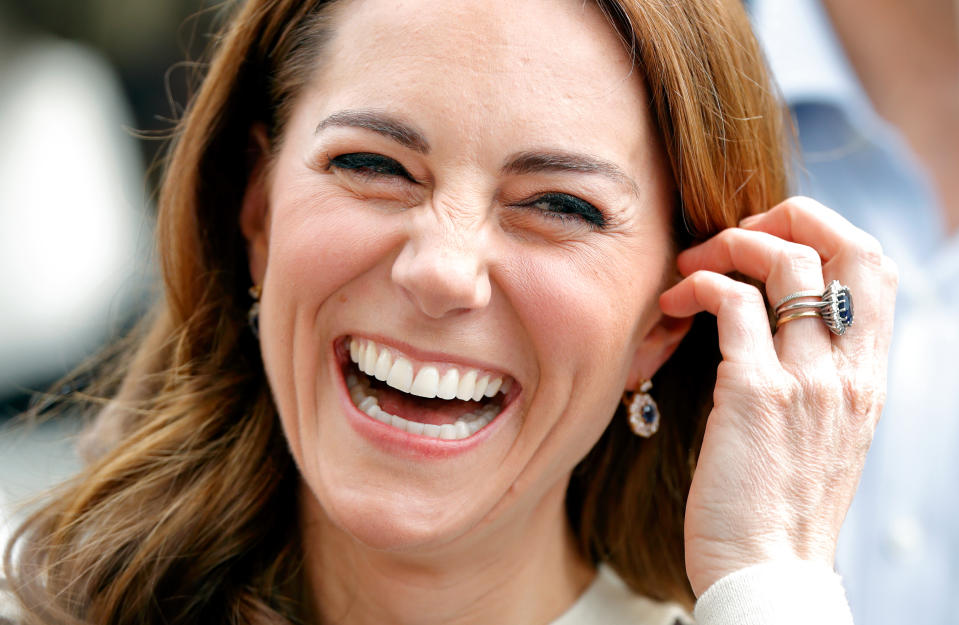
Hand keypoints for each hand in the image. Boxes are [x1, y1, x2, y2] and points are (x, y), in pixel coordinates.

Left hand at [658, 197, 897, 595]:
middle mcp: (848, 370)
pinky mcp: (754, 394)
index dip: (826, 232)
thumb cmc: (780, 508)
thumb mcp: (822, 436)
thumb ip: (817, 379)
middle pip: (847, 245)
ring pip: (785, 262)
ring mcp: (806, 379)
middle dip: (788, 215)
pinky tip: (675, 303)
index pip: (876, 268)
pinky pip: (733, 304)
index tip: (773, 241)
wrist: (767, 574)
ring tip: (690, 268)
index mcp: (867, 379)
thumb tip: (780, 328)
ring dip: (729, 246)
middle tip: (733, 235)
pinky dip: (700, 286)